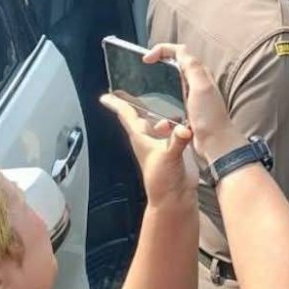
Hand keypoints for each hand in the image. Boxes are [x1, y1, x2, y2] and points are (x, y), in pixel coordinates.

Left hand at [99, 91, 196, 207]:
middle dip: (133, 104)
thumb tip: (183, 129)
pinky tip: (184, 122)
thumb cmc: (163, 180)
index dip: (116, 103)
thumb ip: (177, 141)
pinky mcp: (175, 148)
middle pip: (139, 116)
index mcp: (142, 137)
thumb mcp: (169, 157)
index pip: (126, 115)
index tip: (105, 96)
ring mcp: (161, 143)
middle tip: (123, 92)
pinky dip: (177, 124)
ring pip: (157, 122)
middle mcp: (149, 138)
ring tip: (165, 104)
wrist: (174, 196)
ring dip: (159, 114)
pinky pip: (173, 131)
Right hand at [145, 44, 245, 168]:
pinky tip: (155, 104)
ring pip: (173, 80)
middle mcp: (197, 82)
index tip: (147, 58)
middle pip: (176, 63)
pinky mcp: (188, 109)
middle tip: (145, 67)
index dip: (162, 50)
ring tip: (147, 84)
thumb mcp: (201, 87)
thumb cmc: (209, 116)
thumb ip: (193, 68)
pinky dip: (163, 97)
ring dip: (160, 79)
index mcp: (200, 73)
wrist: (214, 142)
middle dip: (160, 61)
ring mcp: (192, 96)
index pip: (180, 51)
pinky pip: (172, 98)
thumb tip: (180, 51)